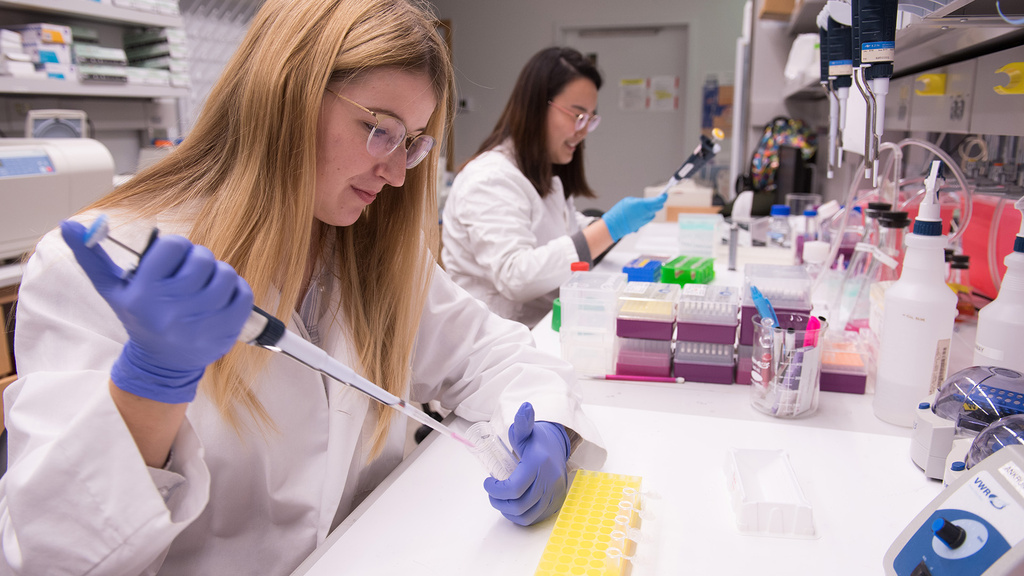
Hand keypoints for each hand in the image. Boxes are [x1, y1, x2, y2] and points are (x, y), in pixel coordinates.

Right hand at [61, 220, 253, 403]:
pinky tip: (220, 297)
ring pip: (225, 274)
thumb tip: (68, 225)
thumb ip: (92, 256)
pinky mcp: (226, 331)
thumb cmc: (139, 318)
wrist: (161, 364)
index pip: (173, 245)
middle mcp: (172, 309)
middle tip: (189, 272)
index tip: (171, 260)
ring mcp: (202, 322)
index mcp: (144, 295)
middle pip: (202, 258)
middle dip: (197, 260)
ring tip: (204, 284)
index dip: (175, 248)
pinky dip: (236, 289)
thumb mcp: (113, 290)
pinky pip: (244, 293)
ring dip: (218, 274)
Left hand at [483, 402, 569, 525]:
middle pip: (519, 504)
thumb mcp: (526, 430)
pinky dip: (520, 516)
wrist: (557, 447)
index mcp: (538, 464)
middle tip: (491, 492)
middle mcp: (549, 480)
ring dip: (508, 511)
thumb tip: (525, 407)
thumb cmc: (537, 440)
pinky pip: (535, 518)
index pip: (514, 487)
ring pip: (526, 515)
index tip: (488, 482)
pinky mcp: (555, 502)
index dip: (496, 490)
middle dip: (499, 501)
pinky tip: (513, 506)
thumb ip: (522, 422)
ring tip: (500, 500)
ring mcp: (554, 494)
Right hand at [602, 193, 667, 241]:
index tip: (665, 195)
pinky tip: (637, 214)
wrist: (614, 225)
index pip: (659, 200)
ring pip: (653, 213)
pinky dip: (644, 215)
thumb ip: (639, 201)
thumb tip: (644, 203)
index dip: (663, 197)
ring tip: (643, 207)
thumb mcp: (629, 200)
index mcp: (644, 204)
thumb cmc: (619, 211)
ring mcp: (645, 220)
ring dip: (651, 210)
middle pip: (658, 207)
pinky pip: (647, 218)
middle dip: (658, 203)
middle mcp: (646, 213)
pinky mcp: (642, 225)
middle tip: (657, 199)